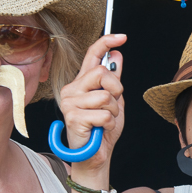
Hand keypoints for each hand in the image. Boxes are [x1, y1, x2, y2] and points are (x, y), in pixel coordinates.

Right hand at [59, 34, 125, 171]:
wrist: (94, 156)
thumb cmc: (102, 130)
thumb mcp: (114, 101)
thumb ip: (114, 80)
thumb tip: (116, 55)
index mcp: (82, 83)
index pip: (92, 56)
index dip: (106, 42)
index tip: (121, 36)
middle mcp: (72, 89)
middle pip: (102, 73)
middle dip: (117, 90)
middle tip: (112, 106)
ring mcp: (69, 103)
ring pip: (106, 96)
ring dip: (113, 111)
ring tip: (104, 121)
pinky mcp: (73, 117)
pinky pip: (104, 114)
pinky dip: (109, 123)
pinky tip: (100, 130)